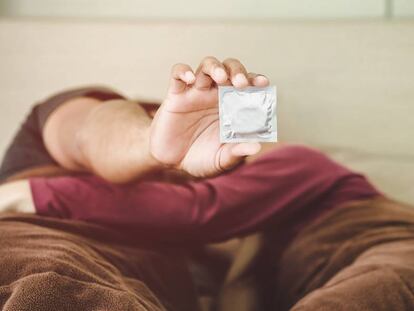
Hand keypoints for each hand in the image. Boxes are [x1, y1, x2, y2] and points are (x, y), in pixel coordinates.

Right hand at [150, 57, 268, 176]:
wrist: (171, 163)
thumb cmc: (200, 158)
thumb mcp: (221, 159)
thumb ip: (236, 153)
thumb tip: (256, 147)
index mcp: (231, 106)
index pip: (247, 85)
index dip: (256, 80)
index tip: (263, 84)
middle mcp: (215, 95)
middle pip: (229, 69)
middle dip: (237, 71)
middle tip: (241, 83)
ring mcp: (195, 93)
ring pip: (207, 66)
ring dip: (215, 67)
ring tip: (221, 77)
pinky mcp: (175, 95)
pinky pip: (177, 74)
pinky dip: (183, 71)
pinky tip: (190, 79)